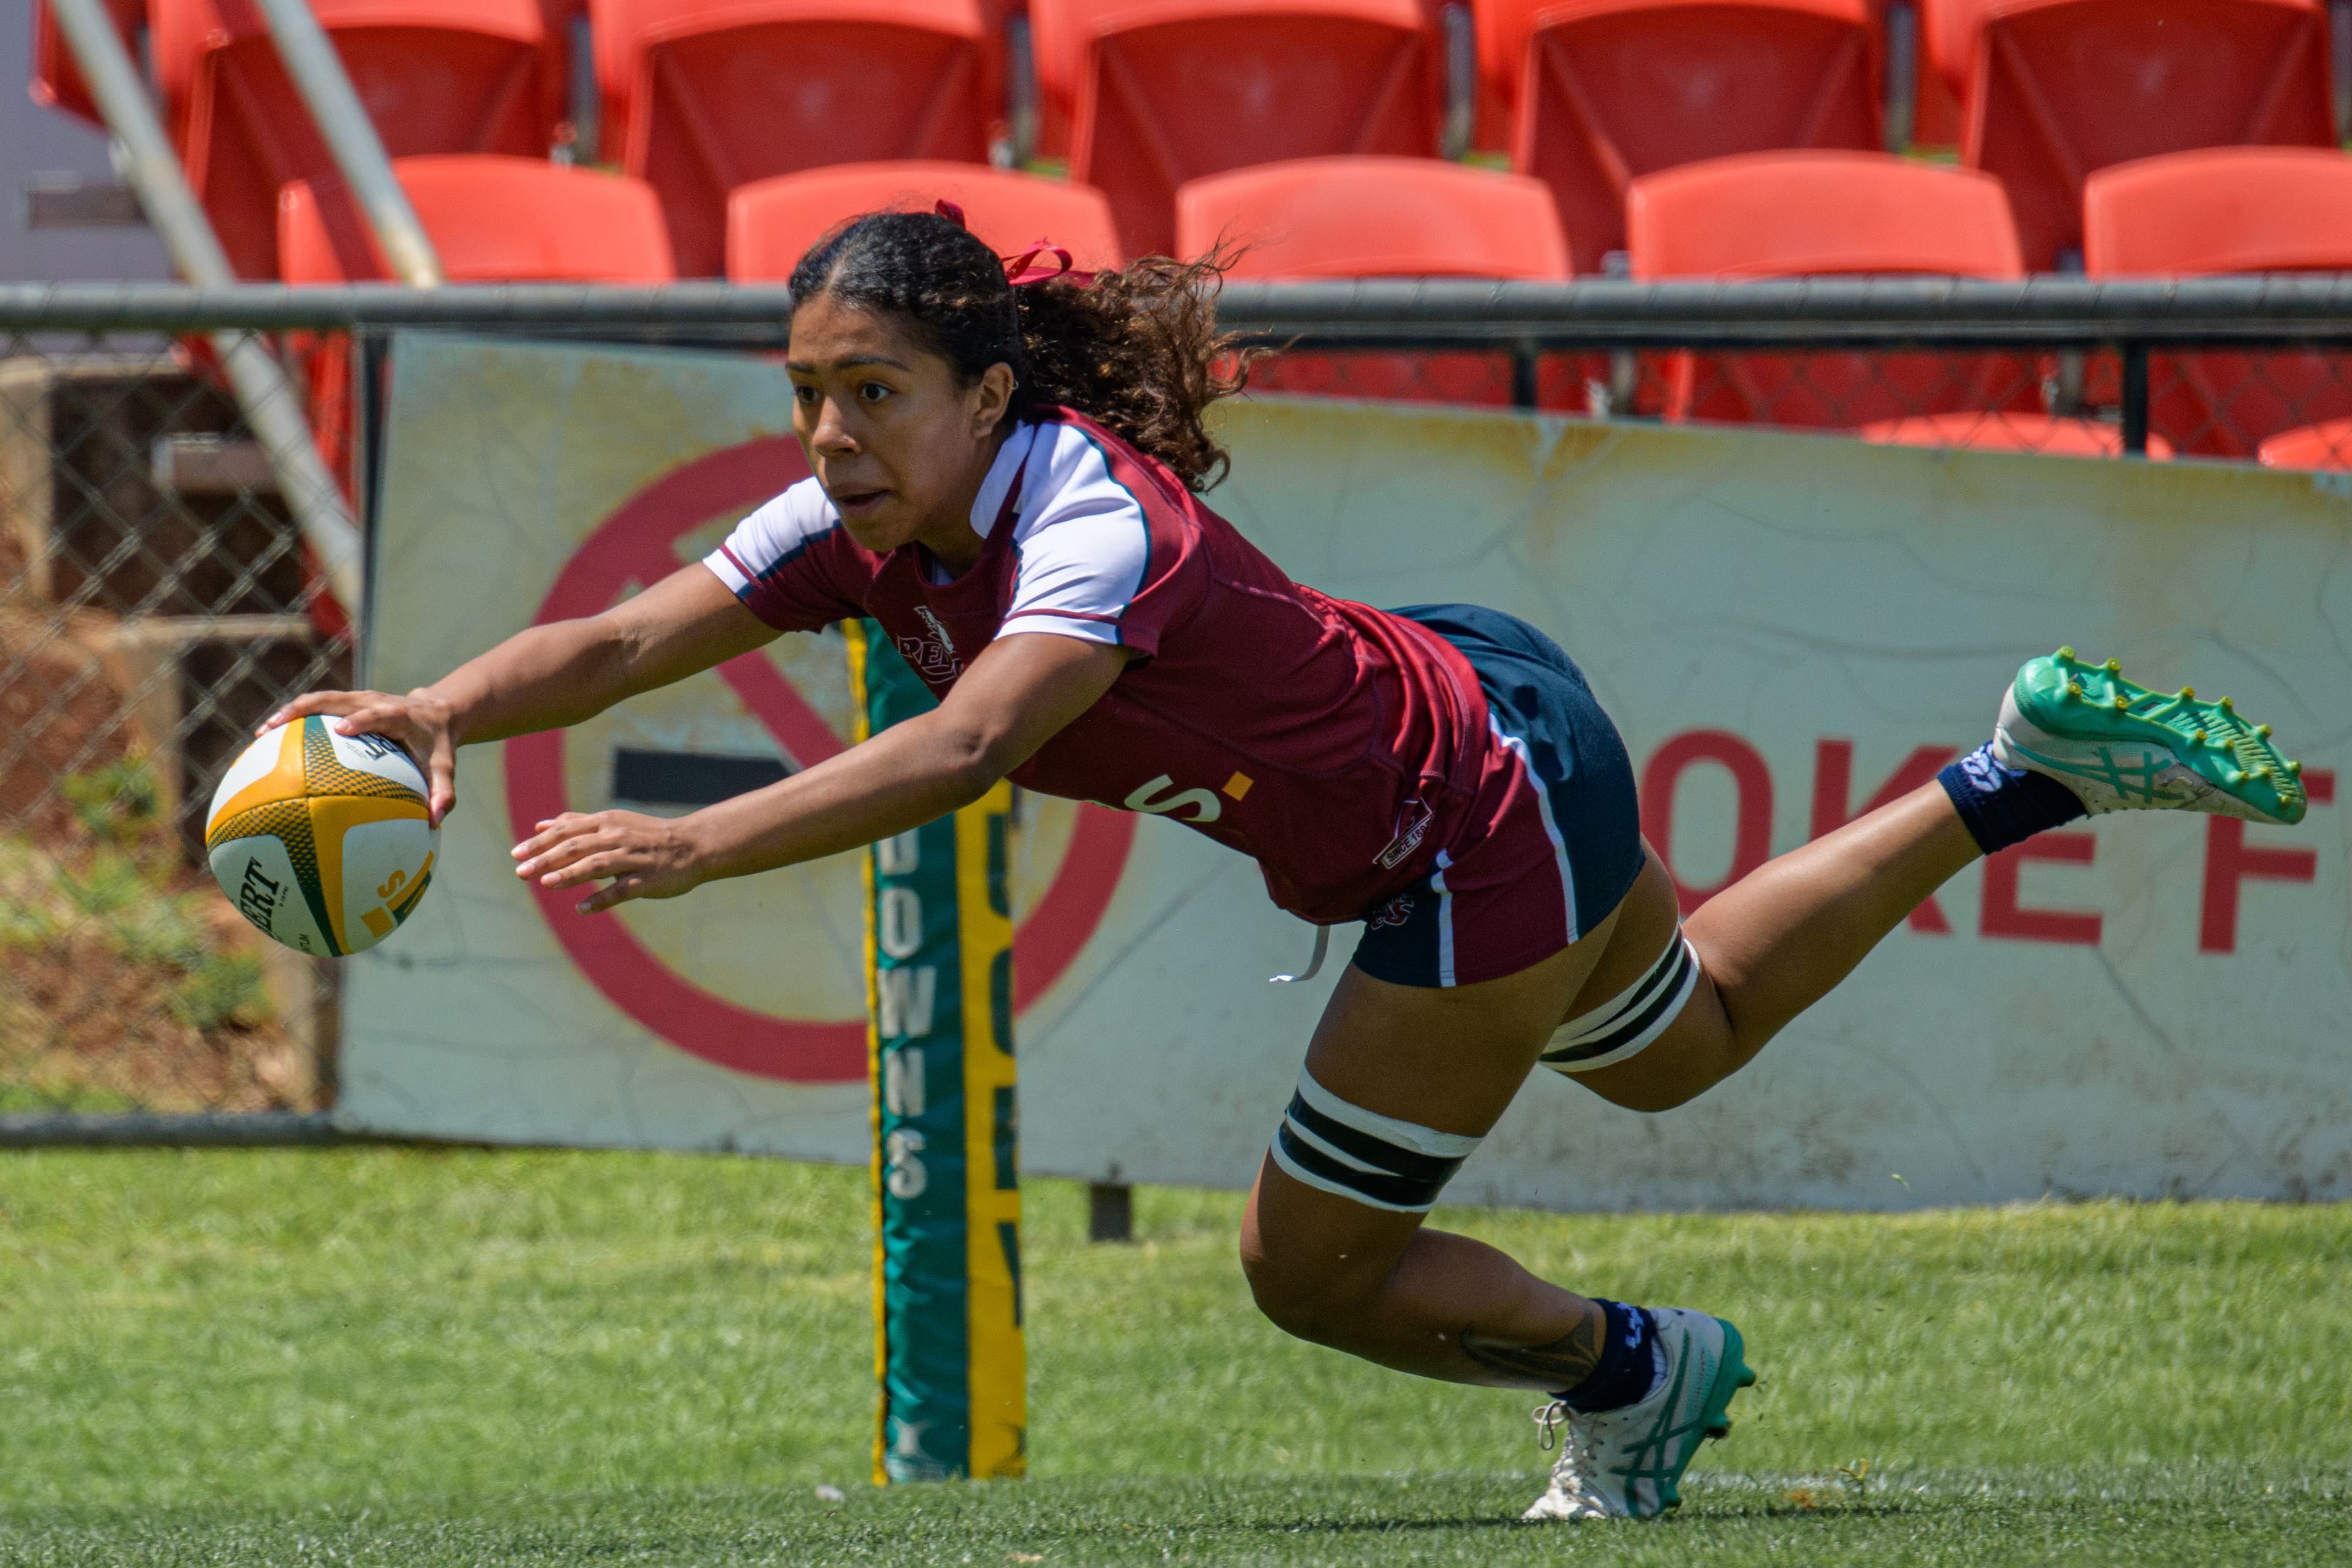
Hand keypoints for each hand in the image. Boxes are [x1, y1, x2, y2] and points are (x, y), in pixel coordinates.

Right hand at [263, 688, 459, 825]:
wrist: (437, 713)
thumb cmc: (437, 747)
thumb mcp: (444, 770)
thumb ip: (443, 794)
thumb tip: (434, 822)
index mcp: (398, 714)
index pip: (377, 713)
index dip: (361, 719)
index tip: (340, 730)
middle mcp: (374, 700)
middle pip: (335, 698)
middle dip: (305, 710)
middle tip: (275, 728)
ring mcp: (358, 698)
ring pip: (319, 699)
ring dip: (290, 712)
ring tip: (261, 734)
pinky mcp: (348, 702)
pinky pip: (317, 707)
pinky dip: (294, 719)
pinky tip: (270, 741)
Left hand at [512, 810, 706, 913]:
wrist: (692, 846)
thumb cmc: (647, 835)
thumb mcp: (612, 822)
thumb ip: (576, 823)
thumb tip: (541, 824)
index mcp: (606, 822)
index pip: (567, 830)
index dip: (540, 842)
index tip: (516, 854)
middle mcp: (617, 837)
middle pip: (577, 846)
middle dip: (546, 858)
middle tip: (521, 872)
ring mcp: (633, 858)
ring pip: (597, 865)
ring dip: (571, 874)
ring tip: (546, 883)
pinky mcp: (647, 879)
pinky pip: (622, 890)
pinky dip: (601, 899)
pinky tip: (581, 909)